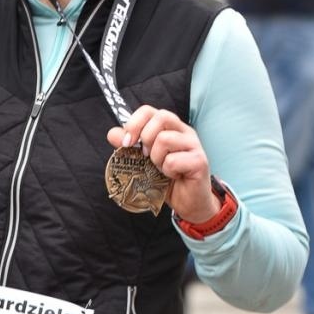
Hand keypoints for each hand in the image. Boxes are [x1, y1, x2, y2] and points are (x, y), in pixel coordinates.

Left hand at [107, 105, 219, 222]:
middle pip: (161, 117)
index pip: (149, 111)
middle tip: (146, 156)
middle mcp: (184, 132)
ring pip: (165, 139)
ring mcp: (194, 145)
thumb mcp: (143, 161)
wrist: (187, 203)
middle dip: (146, 137)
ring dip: (156, 158)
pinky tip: (173, 176)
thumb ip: (129, 146)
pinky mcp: (199, 161)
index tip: (126, 142)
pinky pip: (173, 161)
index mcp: (170, 127)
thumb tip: (113, 133)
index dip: (134, 123)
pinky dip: (168, 171)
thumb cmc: (167, 180)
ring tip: (161, 168)